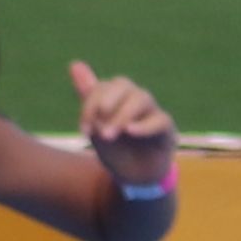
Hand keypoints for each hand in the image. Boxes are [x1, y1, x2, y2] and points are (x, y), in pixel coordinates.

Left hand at [70, 59, 175, 189]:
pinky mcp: (166, 129)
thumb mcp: (97, 125)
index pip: (103, 88)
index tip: (84, 131)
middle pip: (123, 85)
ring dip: (122, 116)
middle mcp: (135, 99)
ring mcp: (152, 112)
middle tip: (98, 125)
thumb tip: (74, 63)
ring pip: (141, 99)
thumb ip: (89, 96)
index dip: (90, 106)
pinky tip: (130, 132)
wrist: (135, 176)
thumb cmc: (116, 147)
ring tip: (108, 135)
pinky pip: (159, 120)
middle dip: (107, 102)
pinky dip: (144, 126)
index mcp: (117, 97)